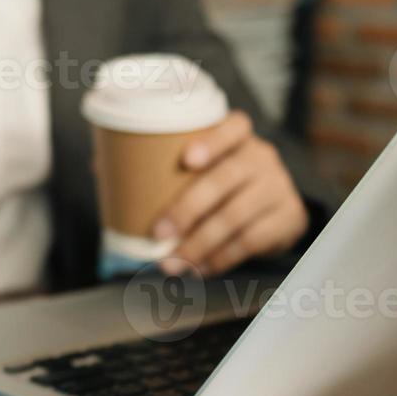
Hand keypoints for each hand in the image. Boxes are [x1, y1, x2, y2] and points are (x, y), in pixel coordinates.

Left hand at [151, 111, 308, 275]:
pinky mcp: (288, 218)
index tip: (187, 160)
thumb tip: (108, 171)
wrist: (277, 214)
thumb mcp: (207, 169)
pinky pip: (251, 241)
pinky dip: (220, 258)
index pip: (234, 127)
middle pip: (226, 178)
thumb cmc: (224, 188)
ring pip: (236, 216)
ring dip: (199, 244)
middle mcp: (262, 158)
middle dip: (188, 209)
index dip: (212, 142)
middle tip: (159, 233)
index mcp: (239, 138)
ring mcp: (278, 187)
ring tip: (173, 263)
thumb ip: (166, 166)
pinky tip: (199, 268)